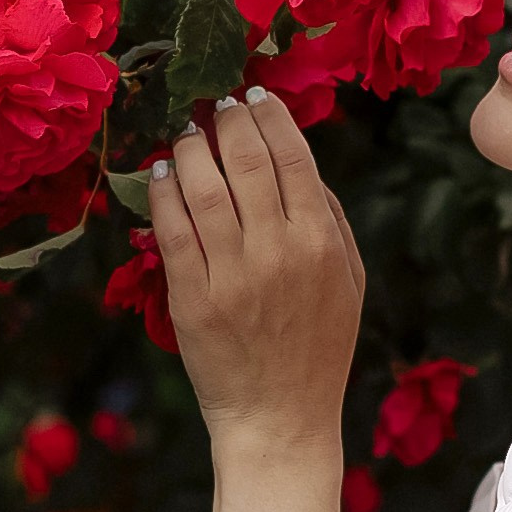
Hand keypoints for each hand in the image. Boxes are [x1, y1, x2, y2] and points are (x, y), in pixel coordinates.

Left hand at [147, 88, 363, 452]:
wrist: (280, 418)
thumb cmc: (319, 348)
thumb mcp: (349, 280)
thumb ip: (330, 218)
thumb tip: (299, 161)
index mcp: (321, 243)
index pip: (292, 156)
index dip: (270, 115)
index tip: (254, 93)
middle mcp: (278, 251)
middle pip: (247, 160)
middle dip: (228, 119)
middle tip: (216, 102)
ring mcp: (232, 275)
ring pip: (205, 187)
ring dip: (191, 147)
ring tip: (187, 132)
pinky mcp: (193, 299)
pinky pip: (172, 230)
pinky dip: (164, 193)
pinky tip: (162, 172)